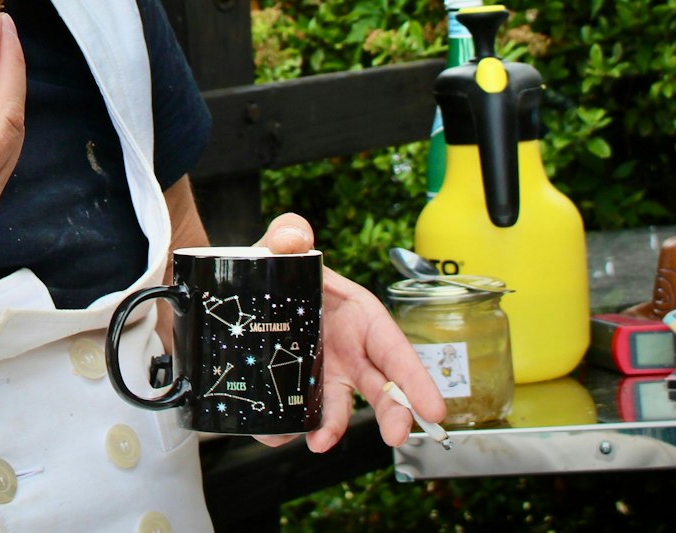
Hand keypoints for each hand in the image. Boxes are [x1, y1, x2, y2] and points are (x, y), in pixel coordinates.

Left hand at [250, 213, 446, 451]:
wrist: (240, 289)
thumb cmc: (276, 265)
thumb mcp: (281, 244)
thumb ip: (289, 233)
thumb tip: (294, 238)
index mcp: (361, 316)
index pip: (395, 348)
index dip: (416, 378)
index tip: (434, 409)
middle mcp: (350, 351)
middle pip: (381, 388)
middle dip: (393, 414)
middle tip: (396, 436)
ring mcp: (326, 373)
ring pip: (339, 407)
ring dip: (333, 427)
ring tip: (319, 442)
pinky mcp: (299, 387)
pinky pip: (301, 411)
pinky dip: (292, 425)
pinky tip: (279, 432)